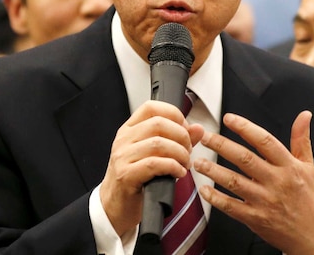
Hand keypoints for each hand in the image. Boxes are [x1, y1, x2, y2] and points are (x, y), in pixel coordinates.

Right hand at [99, 101, 204, 236]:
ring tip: (185, 164)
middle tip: (189, 150)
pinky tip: (178, 173)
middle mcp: (124, 140)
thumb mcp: (155, 155)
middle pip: (158, 123)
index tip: (186, 128)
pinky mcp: (126, 175)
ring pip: (158, 143)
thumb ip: (177, 140)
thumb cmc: (136, 180)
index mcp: (130, 130)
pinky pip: (154, 164)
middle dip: (181, 136)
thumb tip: (198, 129)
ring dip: (180, 153)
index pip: (151, 107)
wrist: (115, 207)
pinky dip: (173, 167)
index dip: (174, 114)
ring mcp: (123, 156)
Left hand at [194, 111, 313, 254]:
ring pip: (234, 182)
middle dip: (222, 145)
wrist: (313, 235)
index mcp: (289, 166)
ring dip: (214, 171)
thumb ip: (301, 139)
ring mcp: (265, 201)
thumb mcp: (308, 166)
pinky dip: (216, 198)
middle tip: (205, 137)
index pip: (265, 141)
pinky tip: (204, 190)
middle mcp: (276, 181)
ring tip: (198, 161)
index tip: (228, 118)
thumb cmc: (309, 198)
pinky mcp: (256, 219)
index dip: (245, 128)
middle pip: (245, 159)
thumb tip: (305, 114)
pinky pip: (232, 207)